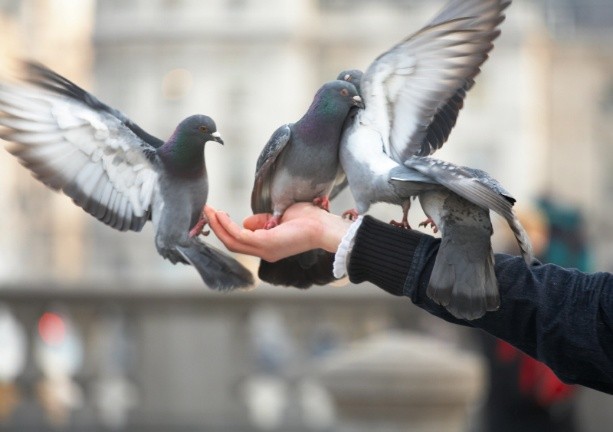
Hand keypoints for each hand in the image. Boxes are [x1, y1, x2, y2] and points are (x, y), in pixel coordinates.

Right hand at [204, 203, 352, 262]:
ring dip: (218, 225)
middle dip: (216, 227)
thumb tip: (245, 221)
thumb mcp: (279, 217)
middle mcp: (264, 252)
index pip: (240, 241)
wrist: (324, 227)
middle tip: (205, 211)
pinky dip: (228, 226)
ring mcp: (265, 250)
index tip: (215, 213)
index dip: (225, 229)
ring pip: (232, 241)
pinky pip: (240, 236)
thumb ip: (262, 221)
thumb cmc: (308, 220)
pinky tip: (221, 215)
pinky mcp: (267, 245)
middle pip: (231, 244)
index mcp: (267, 247)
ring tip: (209, 211)